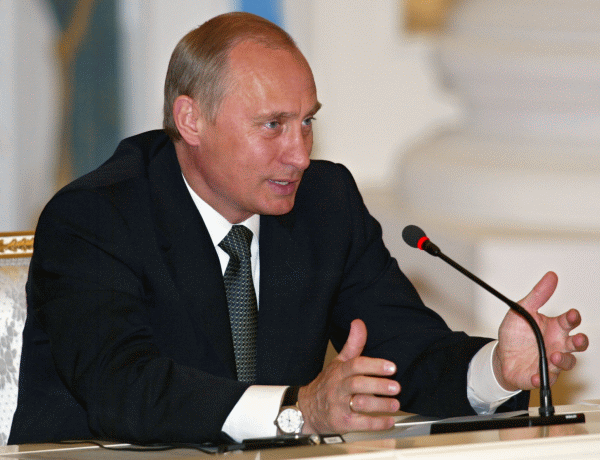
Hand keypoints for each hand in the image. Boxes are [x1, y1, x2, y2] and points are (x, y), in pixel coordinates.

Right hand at [298, 319, 399, 433]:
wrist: (307, 408)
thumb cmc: (328, 384)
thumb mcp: (338, 362)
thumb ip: (353, 344)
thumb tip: (359, 323)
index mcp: (339, 372)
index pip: (355, 365)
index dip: (374, 365)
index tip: (391, 367)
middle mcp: (338, 388)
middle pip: (357, 384)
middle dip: (378, 385)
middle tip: (396, 387)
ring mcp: (339, 406)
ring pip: (359, 404)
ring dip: (380, 405)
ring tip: (396, 404)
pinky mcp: (341, 422)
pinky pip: (360, 423)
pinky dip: (376, 423)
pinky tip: (389, 420)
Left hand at [494, 271, 588, 390]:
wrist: (501, 356)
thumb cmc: (516, 334)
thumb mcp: (522, 310)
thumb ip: (538, 295)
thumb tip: (550, 276)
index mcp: (555, 327)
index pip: (569, 321)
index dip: (573, 317)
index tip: (571, 314)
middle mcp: (557, 344)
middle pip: (577, 344)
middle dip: (580, 342)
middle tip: (576, 339)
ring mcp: (551, 361)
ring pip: (567, 362)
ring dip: (563, 360)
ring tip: (553, 355)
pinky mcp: (541, 374)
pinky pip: (545, 378)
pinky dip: (541, 377)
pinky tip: (535, 375)